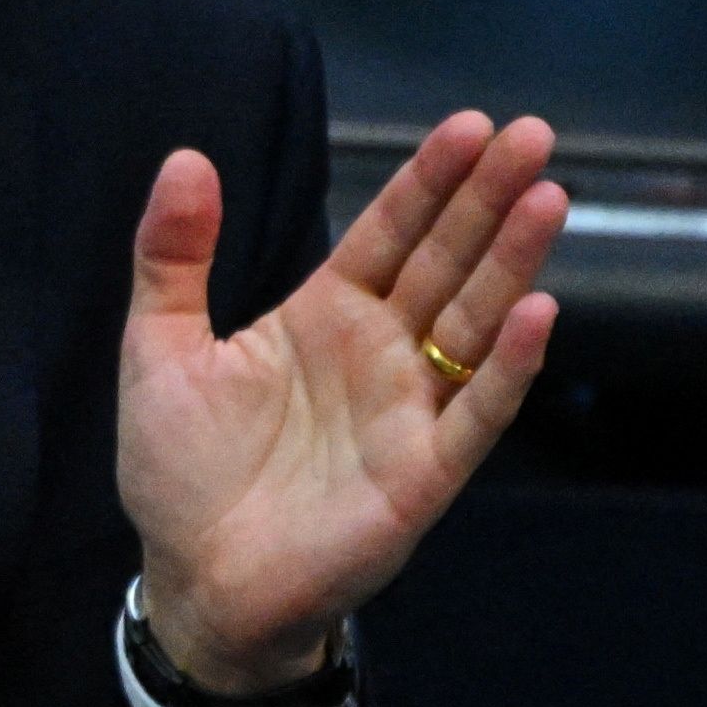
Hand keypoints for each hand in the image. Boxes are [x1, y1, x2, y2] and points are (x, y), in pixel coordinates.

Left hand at [112, 109, 565, 692]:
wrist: (195, 581)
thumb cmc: (180, 470)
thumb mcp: (160, 347)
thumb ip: (173, 257)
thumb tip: (185, 158)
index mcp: (323, 316)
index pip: (389, 232)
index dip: (428, 180)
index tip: (471, 125)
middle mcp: (379, 353)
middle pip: (444, 261)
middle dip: (487, 199)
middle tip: (533, 135)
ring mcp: (409, 410)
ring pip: (473, 322)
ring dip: (511, 262)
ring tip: (546, 197)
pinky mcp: (423, 472)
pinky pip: (476, 412)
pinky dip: (508, 366)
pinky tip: (537, 311)